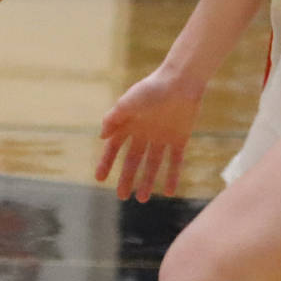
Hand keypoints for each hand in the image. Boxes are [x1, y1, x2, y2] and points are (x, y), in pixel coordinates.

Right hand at [95, 68, 202, 202]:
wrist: (182, 81)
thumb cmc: (151, 88)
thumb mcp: (128, 102)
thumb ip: (113, 119)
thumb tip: (102, 138)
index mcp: (129, 124)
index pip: (114, 148)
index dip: (106, 163)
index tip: (99, 178)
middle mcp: (143, 133)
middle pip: (133, 161)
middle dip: (126, 178)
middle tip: (122, 197)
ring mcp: (162, 137)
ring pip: (153, 164)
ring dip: (147, 181)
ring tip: (142, 199)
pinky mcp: (180, 139)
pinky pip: (175, 161)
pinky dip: (172, 176)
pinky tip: (169, 192)